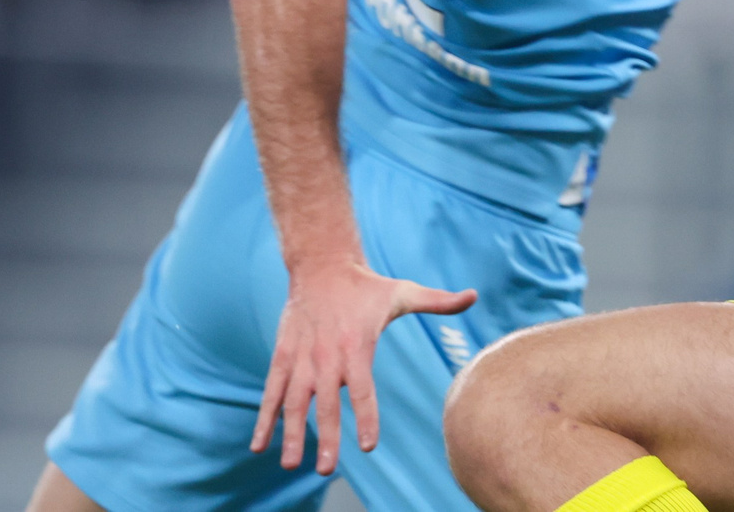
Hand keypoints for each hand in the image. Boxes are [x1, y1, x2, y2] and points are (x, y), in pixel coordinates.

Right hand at [250, 257, 476, 473]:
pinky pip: (272, 390)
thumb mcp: (404, 291)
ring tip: (291, 463)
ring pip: (294, 401)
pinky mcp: (283, 354)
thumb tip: (475, 295)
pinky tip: (258, 444)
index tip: (368, 444)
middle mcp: (327, 356)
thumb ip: (439, 301)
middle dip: (326, 438)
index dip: (365, 418)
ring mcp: (302, 357)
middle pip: (326, 405)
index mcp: (356, 347)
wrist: (321, 263)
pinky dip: (265, 417)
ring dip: (290, 434)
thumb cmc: (366, 285)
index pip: (362, 390)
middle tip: (326, 470)